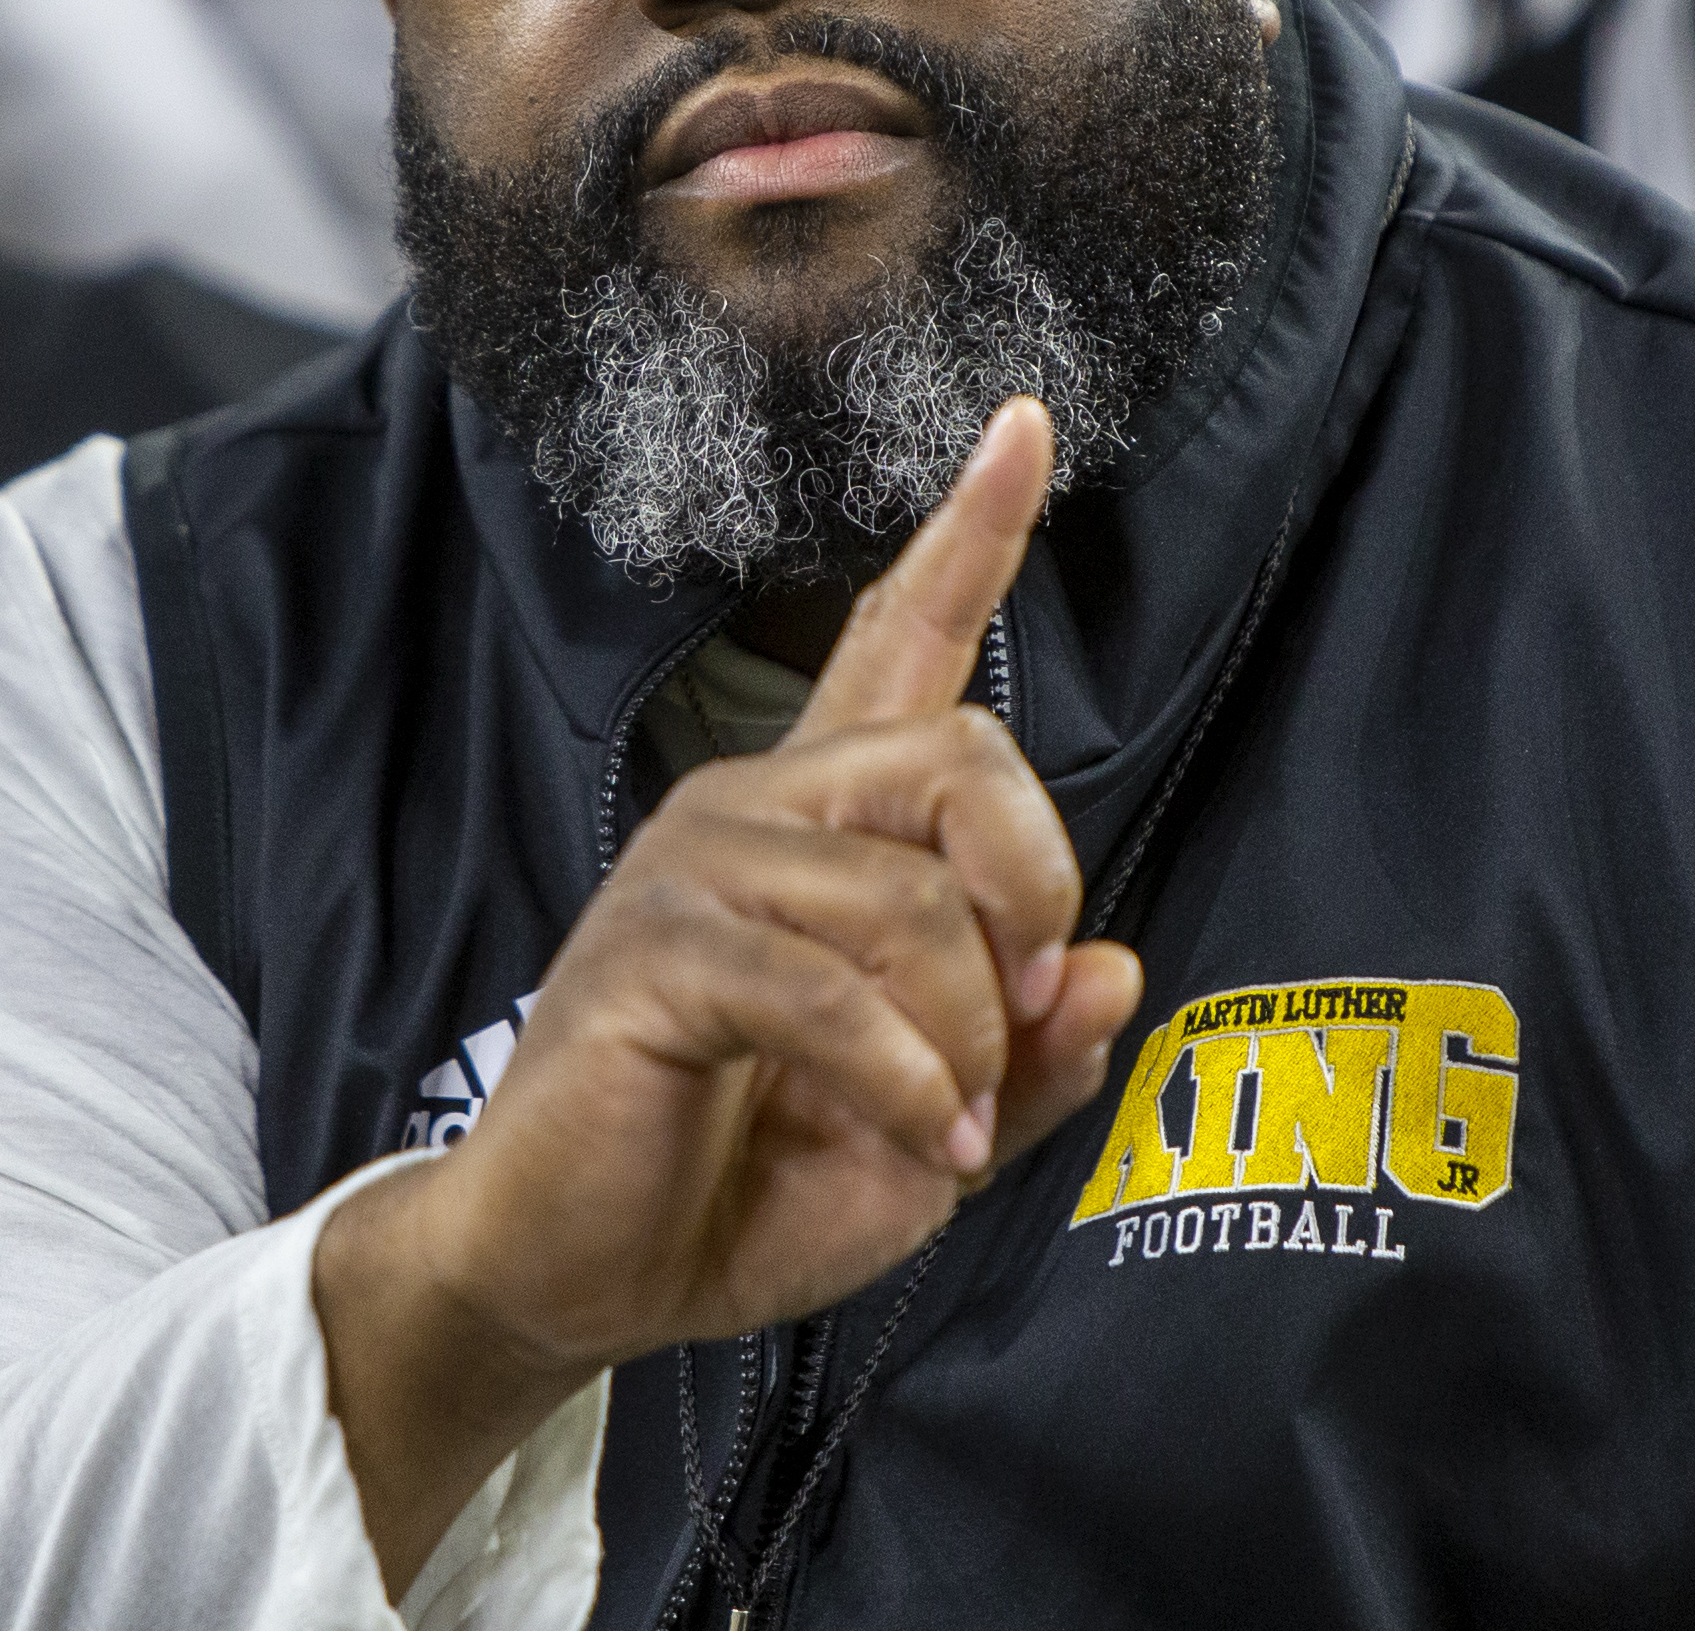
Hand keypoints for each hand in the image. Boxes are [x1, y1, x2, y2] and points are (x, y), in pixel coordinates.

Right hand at [311, 399, 1142, 1593]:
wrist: (582, 1272)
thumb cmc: (750, 1184)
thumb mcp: (938, 1127)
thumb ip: (1031, 1054)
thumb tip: (1112, 966)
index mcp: (829, 822)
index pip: (902, 635)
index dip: (972, 532)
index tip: (1027, 421)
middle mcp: (757, 805)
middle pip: (961, 759)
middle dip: (1031, 895)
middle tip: (1019, 1019)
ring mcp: (695, 867)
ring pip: (907, 897)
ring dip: (961, 1035)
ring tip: (945, 1123)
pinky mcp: (652, 953)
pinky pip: (825, 989)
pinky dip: (902, 1082)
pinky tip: (914, 1142)